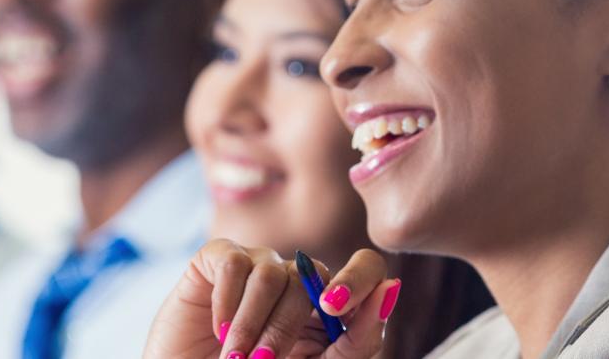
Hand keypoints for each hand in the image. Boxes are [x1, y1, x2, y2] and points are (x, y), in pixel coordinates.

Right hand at [145, 239, 399, 358]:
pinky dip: (227, 304)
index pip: (367, 268)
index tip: (335, 308)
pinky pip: (235, 264)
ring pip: (273, 274)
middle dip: (286, 328)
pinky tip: (217, 329)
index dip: (359, 278)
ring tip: (233, 357)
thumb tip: (392, 287)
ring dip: (252, 324)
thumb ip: (356, 340)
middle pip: (315, 276)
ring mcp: (257, 266)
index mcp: (329, 309)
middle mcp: (297, 282)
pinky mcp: (217, 258)